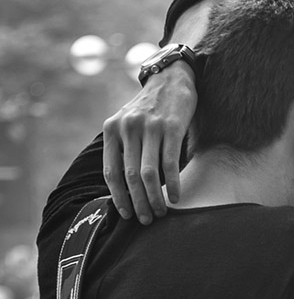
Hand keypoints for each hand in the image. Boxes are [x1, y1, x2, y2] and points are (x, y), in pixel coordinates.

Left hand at [102, 62, 196, 223]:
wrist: (171, 78)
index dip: (119, 197)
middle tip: (146, 220)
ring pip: (149, 174)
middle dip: (138, 203)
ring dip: (155, 199)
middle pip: (130, 177)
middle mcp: (128, 127)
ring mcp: (150, 127)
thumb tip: (126, 189)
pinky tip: (177, 198)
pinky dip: (173, 185)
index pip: (112, 172)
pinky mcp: (172, 127)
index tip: (126, 214)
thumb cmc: (149, 110)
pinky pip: (170, 164)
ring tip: (161, 212)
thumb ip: (123, 149)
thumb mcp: (127, 124)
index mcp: (112, 129)